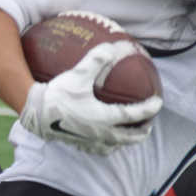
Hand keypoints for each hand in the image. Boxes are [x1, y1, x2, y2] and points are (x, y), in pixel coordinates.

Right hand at [19, 42, 161, 153]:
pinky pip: (100, 150)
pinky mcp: (80, 145)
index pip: (134, 115)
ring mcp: (90, 141)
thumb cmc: (58, 94)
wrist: (36, 114)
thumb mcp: (79, 74)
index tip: (158, 102)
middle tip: (149, 123)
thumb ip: (98, 59)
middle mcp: (101, 133)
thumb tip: (116, 46)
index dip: (148, 108)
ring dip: (127, 140)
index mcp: (104, 117)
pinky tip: (106, 141)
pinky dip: (109, 146)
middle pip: (129, 137)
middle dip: (142, 131)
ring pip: (116, 145)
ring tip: (130, 134)